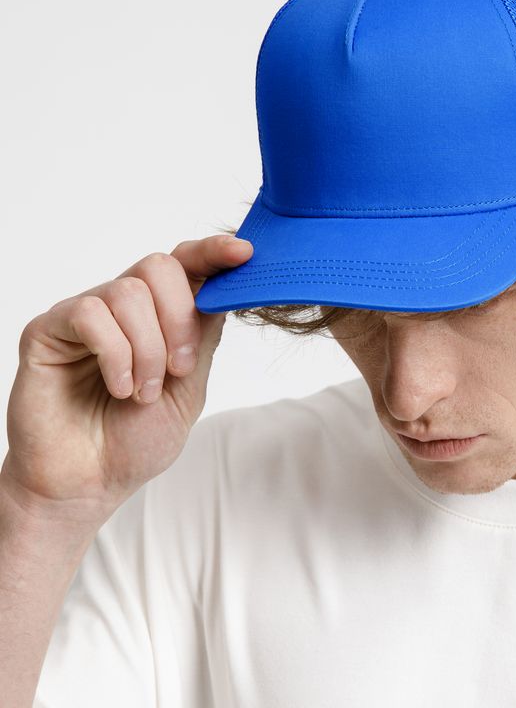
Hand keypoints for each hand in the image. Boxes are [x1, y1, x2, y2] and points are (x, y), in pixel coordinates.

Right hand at [1, 234, 252, 524]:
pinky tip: (118, 386)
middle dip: (180, 318)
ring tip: (143, 393)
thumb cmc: (133, 441)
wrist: (87, 485)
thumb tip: (227, 288)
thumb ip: (203, 336)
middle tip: (180, 369)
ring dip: (148, 349)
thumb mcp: (189, 388)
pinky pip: (90, 313)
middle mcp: (121, 307)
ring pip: (128, 292)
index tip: (244, 253)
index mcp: (157, 315)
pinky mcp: (47, 330)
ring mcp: (83, 315)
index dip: (214, 251)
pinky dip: (115, 353)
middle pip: (159, 266)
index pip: (185, 263)